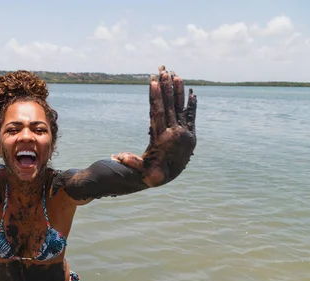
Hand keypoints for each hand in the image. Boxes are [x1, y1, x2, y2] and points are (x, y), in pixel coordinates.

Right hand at [113, 66, 196, 186]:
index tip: (153, 82)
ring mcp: (185, 134)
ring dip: (178, 91)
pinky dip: (191, 105)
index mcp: (162, 139)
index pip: (158, 113)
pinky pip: (191, 116)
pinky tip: (192, 92)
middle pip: (170, 106)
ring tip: (176, 75)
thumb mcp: (141, 170)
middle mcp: (175, 134)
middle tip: (164, 72)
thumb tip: (117, 156)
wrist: (167, 179)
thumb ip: (132, 162)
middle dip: (166, 88)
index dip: (156, 97)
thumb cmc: (150, 174)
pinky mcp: (191, 135)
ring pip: (180, 108)